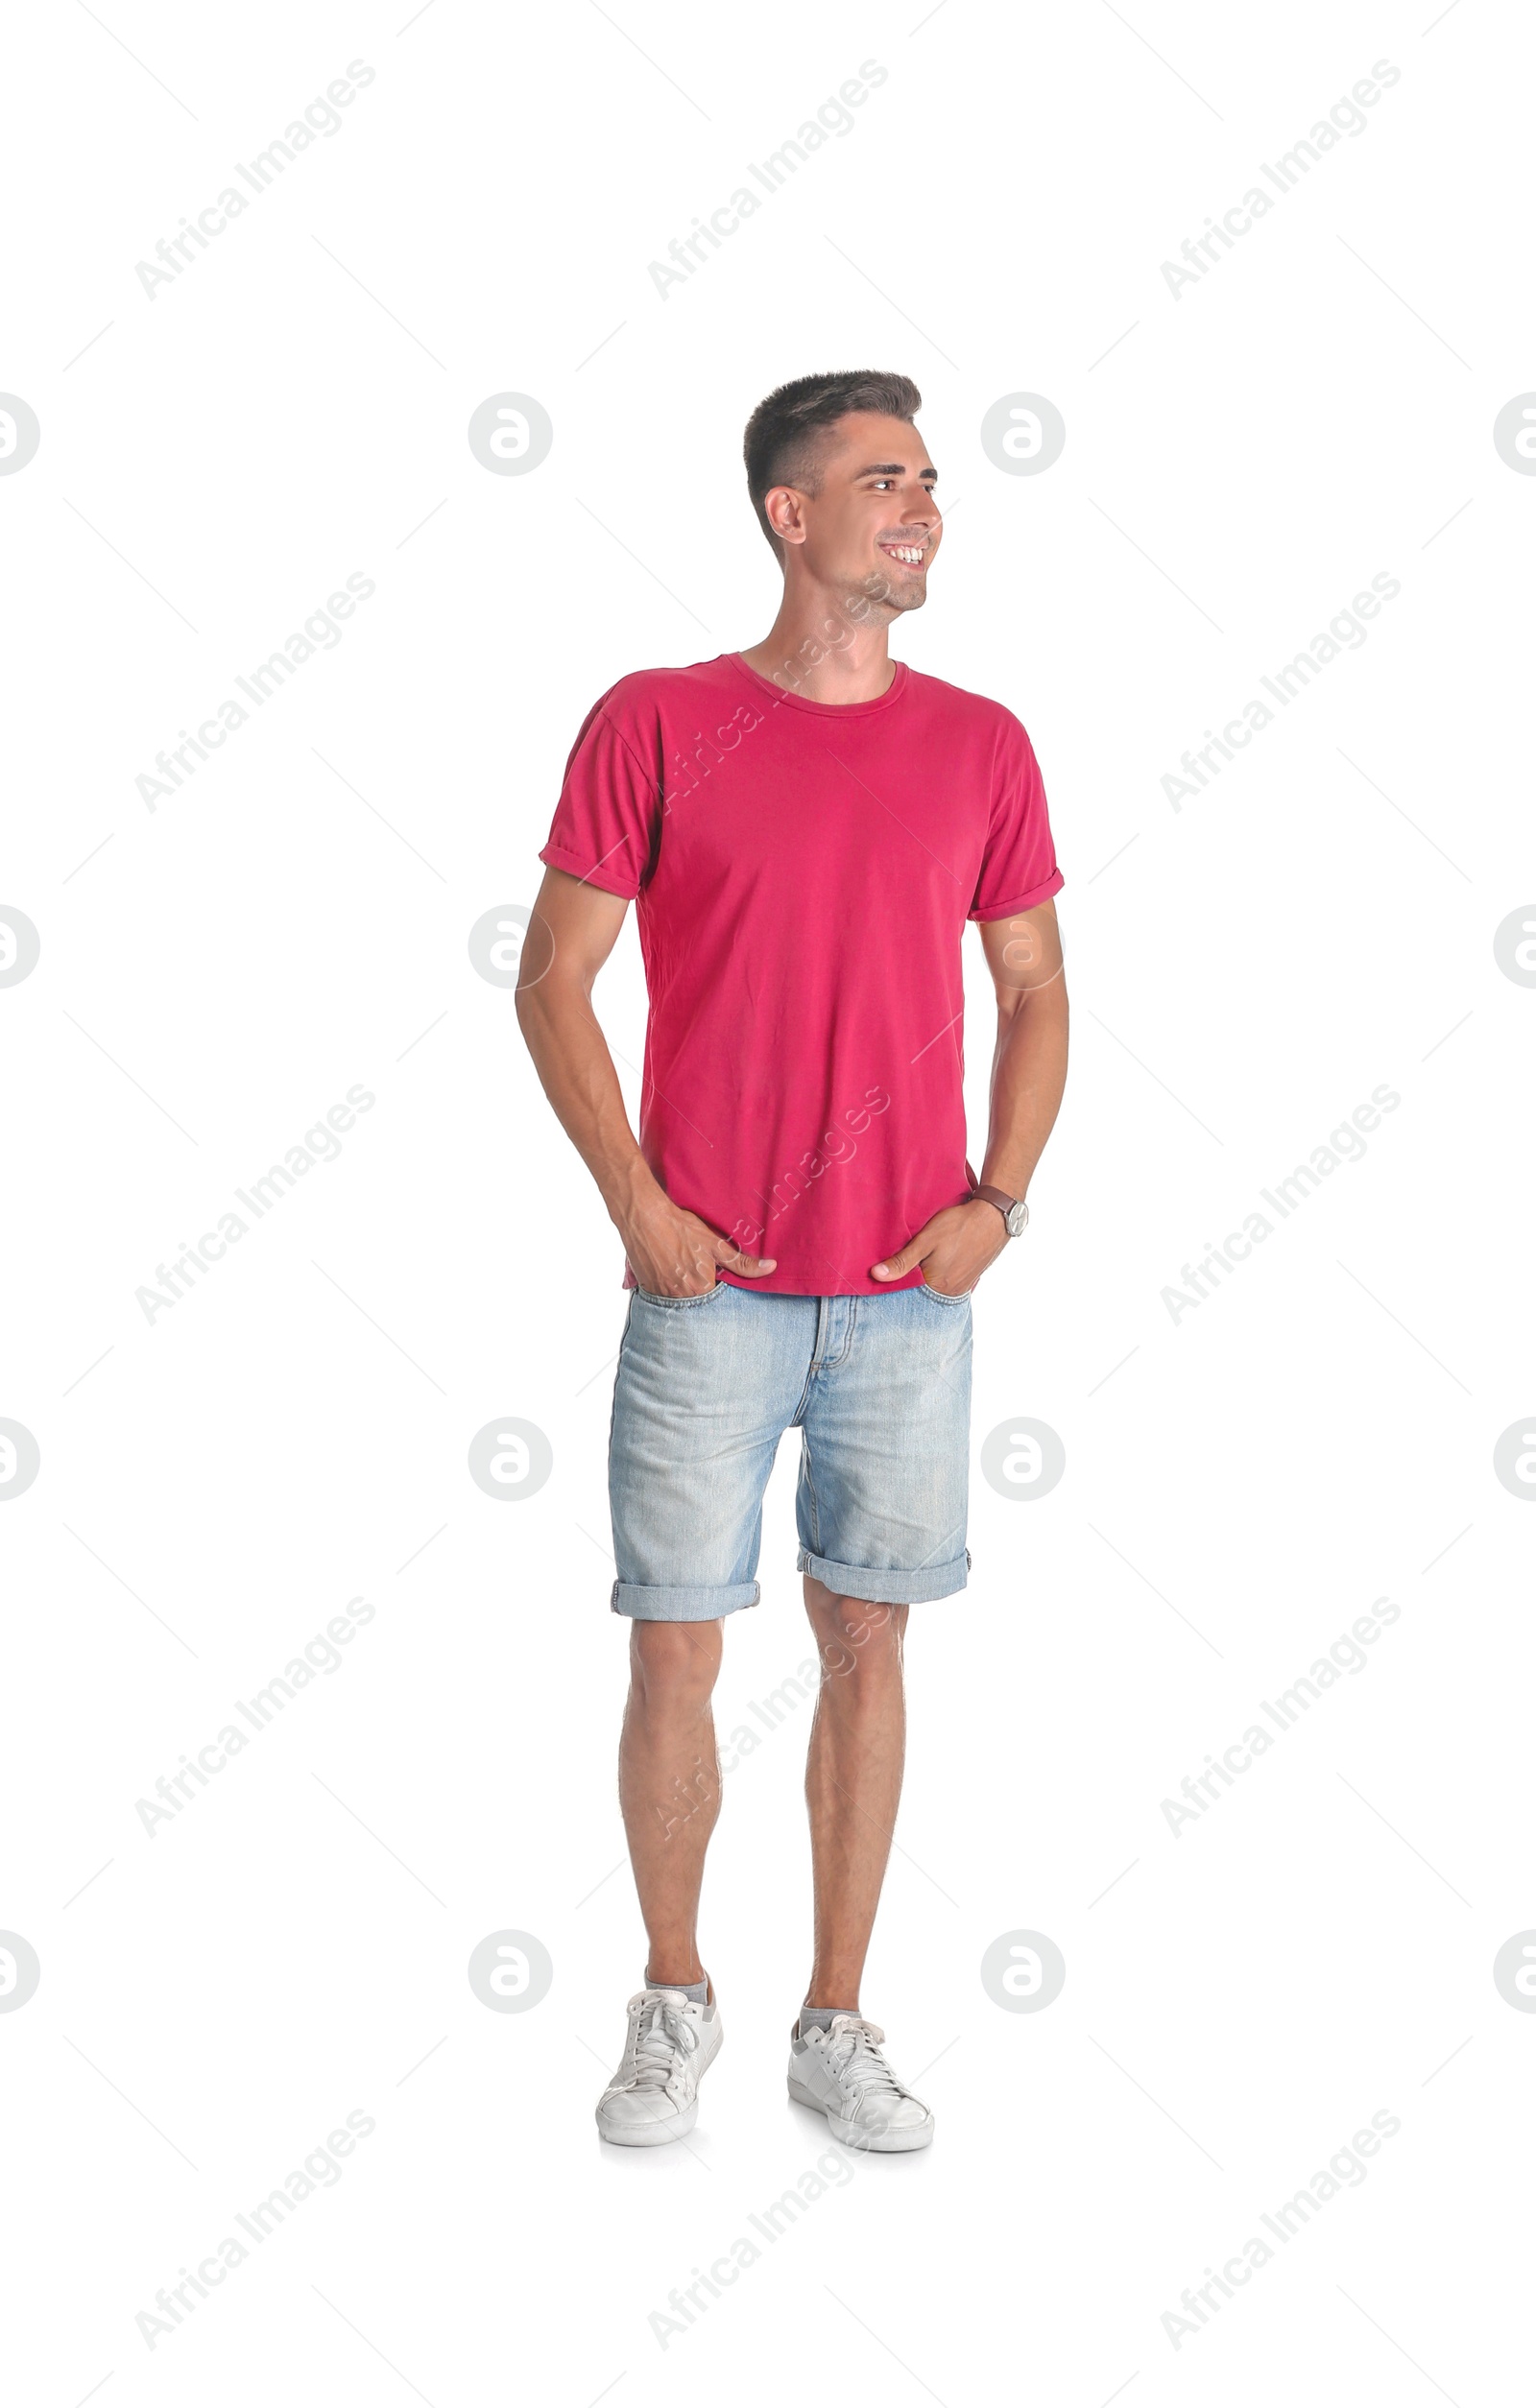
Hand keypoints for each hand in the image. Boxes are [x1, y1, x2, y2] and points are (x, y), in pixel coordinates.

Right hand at [621, 1191, 776, 1296]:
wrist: (644, 1215)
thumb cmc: (681, 1227)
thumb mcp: (716, 1244)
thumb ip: (742, 1262)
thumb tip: (771, 1268)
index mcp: (700, 1289)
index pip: (717, 1302)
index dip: (718, 1287)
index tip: (713, 1275)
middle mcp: (680, 1297)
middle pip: (697, 1302)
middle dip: (699, 1290)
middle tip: (695, 1268)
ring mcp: (660, 1294)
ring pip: (678, 1299)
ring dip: (682, 1289)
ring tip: (681, 1267)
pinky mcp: (645, 1287)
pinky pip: (660, 1296)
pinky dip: (666, 1286)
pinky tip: (667, 1268)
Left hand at [870, 1199, 1006, 1296]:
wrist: (994, 1216)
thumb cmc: (959, 1225)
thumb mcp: (926, 1240)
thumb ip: (902, 1260)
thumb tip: (877, 1275)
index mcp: (938, 1285)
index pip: (908, 1293)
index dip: (896, 1283)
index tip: (884, 1273)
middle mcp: (951, 1292)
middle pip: (923, 1293)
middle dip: (911, 1282)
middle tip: (901, 1264)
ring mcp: (963, 1286)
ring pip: (935, 1288)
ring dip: (926, 1278)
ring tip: (920, 1262)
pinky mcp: (970, 1278)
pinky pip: (948, 1283)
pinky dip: (939, 1276)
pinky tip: (936, 1263)